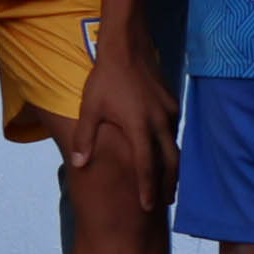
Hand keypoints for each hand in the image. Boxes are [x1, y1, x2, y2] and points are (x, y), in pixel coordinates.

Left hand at [75, 48, 178, 208]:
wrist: (127, 46)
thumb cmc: (104, 77)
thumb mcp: (89, 108)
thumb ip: (84, 138)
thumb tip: (78, 164)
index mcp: (139, 127)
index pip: (147, 166)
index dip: (148, 188)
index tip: (148, 207)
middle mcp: (159, 122)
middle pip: (171, 162)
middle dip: (169, 185)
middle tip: (166, 203)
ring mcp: (168, 112)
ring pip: (175, 146)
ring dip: (173, 167)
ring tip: (169, 184)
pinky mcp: (171, 102)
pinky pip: (173, 130)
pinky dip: (171, 146)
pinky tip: (166, 153)